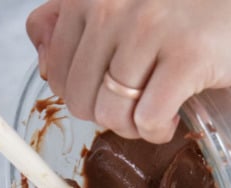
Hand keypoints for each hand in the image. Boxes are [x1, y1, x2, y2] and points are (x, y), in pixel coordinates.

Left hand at [27, 0, 230, 142]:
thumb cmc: (192, 6)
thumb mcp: (127, 1)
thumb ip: (75, 16)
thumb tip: (38, 47)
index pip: (54, 69)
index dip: (81, 95)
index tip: (109, 92)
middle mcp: (113, 5)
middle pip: (78, 98)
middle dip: (105, 116)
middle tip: (136, 107)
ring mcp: (149, 30)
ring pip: (110, 114)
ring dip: (133, 128)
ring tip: (156, 111)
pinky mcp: (185, 57)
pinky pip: (147, 120)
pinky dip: (157, 131)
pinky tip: (173, 117)